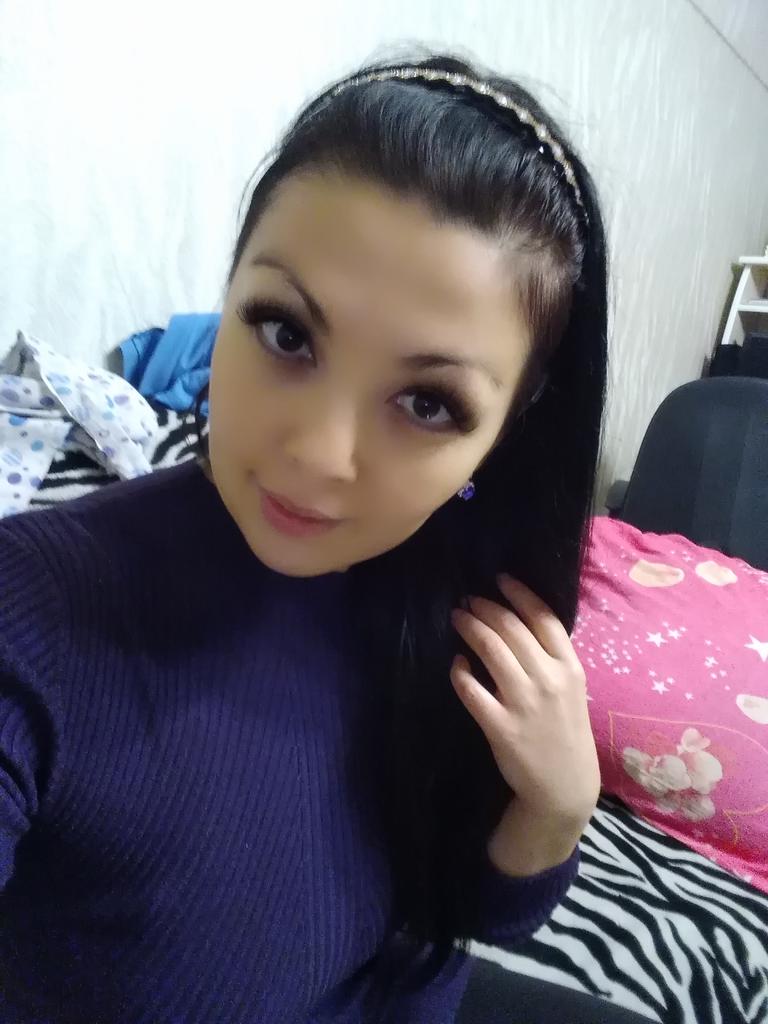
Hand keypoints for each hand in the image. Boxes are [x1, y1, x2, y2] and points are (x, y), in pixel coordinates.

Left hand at [450, 575, 599, 873]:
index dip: (519, 594)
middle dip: (486, 607)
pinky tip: (456, 663)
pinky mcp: (500, 726)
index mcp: (571, 668)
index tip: (500, 578)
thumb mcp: (573, 690)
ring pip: (490, 651)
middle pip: (512, 628)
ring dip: (470, 628)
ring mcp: (524, 703)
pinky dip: (460, 671)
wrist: (565, 787)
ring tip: (457, 617)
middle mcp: (549, 680)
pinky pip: (471, 690)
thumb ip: (552, 658)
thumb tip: (519, 621)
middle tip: (468, 599)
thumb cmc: (566, 732)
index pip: (544, 618)